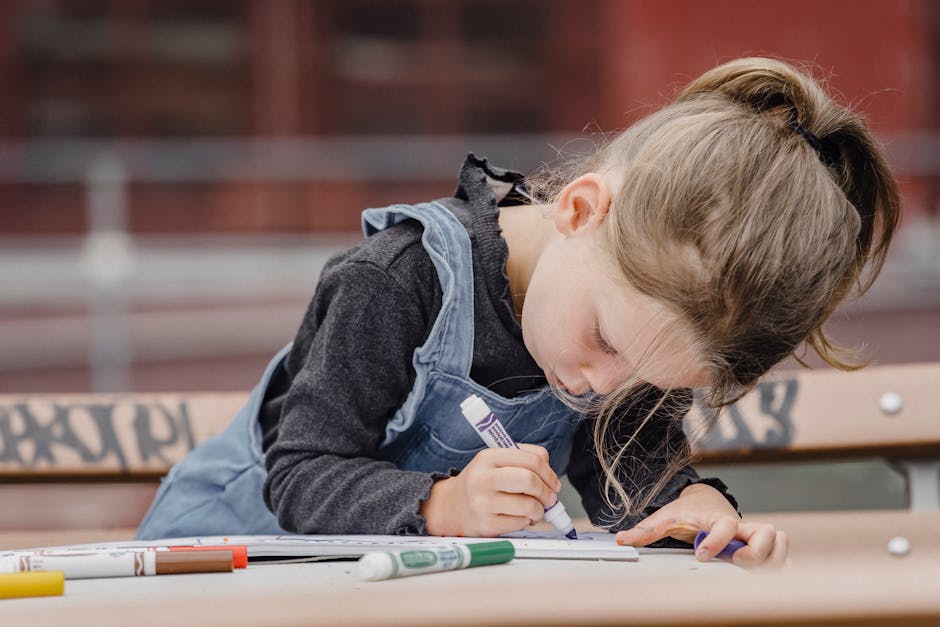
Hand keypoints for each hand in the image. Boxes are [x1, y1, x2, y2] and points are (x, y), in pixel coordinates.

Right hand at [420, 444, 561, 536]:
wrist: (450, 507)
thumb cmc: (481, 483)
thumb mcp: (494, 463)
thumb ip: (522, 460)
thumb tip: (551, 476)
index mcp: (488, 457)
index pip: (531, 459)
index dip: (549, 473)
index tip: (554, 483)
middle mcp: (482, 478)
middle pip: (530, 480)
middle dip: (547, 492)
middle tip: (550, 498)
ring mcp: (483, 503)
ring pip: (529, 505)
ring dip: (539, 510)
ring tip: (534, 510)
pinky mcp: (486, 525)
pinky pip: (520, 523)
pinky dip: (527, 521)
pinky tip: (519, 518)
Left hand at [613, 482, 788, 568]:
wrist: (704, 500)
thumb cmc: (687, 510)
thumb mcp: (665, 518)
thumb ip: (646, 530)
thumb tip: (621, 539)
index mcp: (716, 517)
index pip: (725, 525)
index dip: (718, 542)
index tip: (702, 555)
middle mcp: (740, 524)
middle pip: (766, 533)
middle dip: (755, 552)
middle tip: (736, 563)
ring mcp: (752, 534)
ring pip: (780, 540)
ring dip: (772, 557)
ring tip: (753, 571)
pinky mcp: (761, 544)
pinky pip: (783, 553)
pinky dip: (782, 565)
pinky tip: (771, 579)